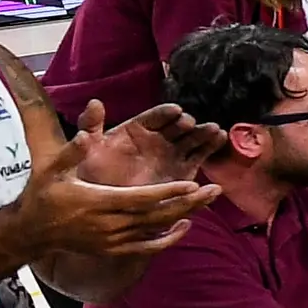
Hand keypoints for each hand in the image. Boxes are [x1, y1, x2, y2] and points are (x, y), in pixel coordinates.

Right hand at [16, 102, 216, 257]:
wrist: (30, 232)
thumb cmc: (43, 194)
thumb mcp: (51, 168)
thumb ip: (72, 152)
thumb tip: (87, 134)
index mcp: (98, 202)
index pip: (140, 198)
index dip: (168, 192)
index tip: (193, 183)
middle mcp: (110, 224)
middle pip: (157, 215)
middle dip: (188, 202)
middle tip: (216, 189)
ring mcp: (113, 240)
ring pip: (157, 229)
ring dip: (185, 215)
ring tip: (209, 201)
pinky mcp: (114, 249)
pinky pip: (147, 247)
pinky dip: (168, 239)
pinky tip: (186, 226)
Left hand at [77, 97, 225, 187]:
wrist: (104, 205)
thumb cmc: (93, 174)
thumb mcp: (87, 148)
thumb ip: (90, 124)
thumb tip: (95, 102)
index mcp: (136, 129)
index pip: (153, 117)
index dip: (164, 114)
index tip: (174, 111)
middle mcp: (157, 138)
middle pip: (176, 126)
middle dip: (186, 124)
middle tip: (191, 124)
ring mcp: (172, 153)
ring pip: (191, 139)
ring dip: (203, 133)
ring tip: (214, 130)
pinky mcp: (184, 170)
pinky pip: (200, 156)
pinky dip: (211, 148)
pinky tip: (220, 139)